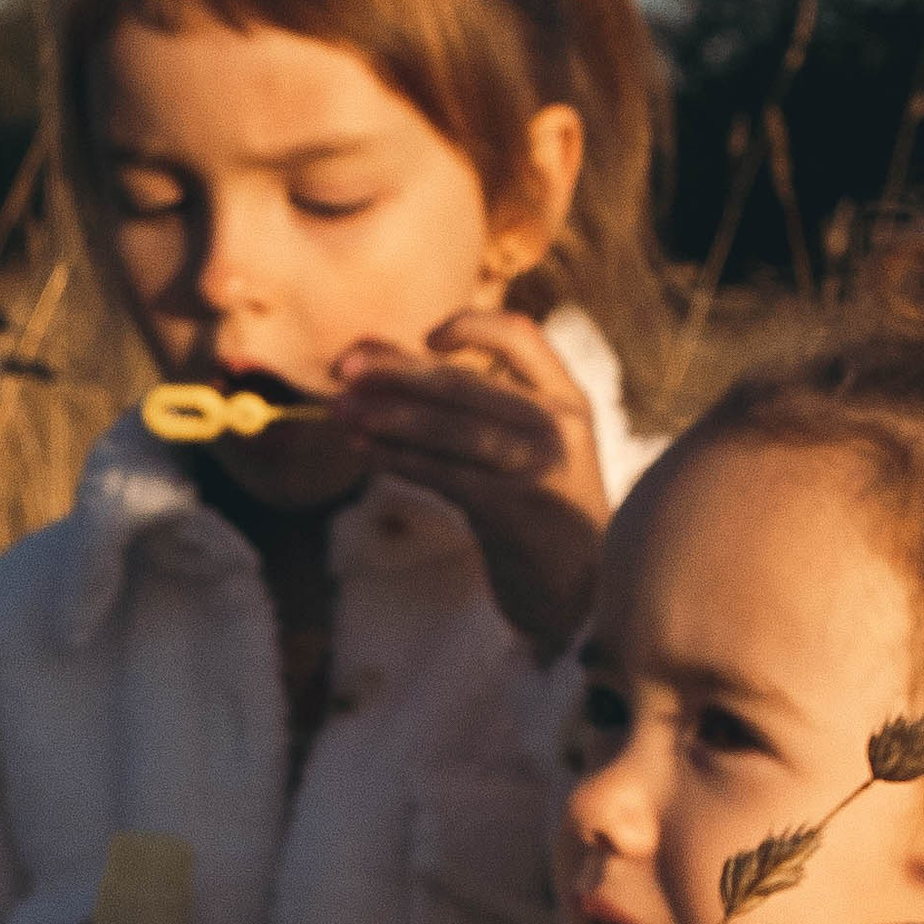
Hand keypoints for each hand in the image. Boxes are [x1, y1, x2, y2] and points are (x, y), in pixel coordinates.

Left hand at [332, 310, 608, 658]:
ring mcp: (543, 468)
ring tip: (340, 410)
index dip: (470, 325)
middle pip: (466, 383)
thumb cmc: (537, 517)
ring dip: (388, 416)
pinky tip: (363, 451)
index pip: (521, 337)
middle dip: (396, 372)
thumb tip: (378, 361)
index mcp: (568, 399)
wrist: (583, 598)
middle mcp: (560, 426)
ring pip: (451, 428)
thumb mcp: (527, 454)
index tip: (425, 337)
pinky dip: (398, 458)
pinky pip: (445, 474)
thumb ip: (475, 409)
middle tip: (341, 368)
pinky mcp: (517, 511)